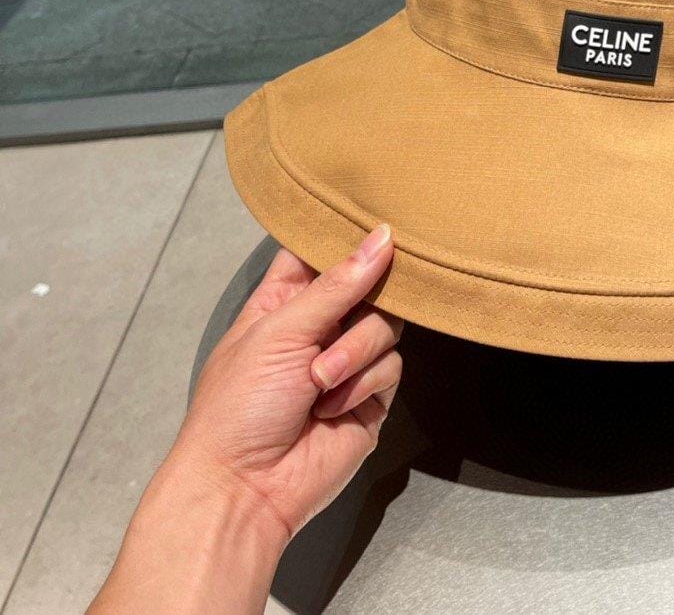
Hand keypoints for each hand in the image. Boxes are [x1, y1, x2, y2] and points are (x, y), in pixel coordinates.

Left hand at [175, 224, 402, 538]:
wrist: (246, 488)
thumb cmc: (240, 403)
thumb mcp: (281, 330)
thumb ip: (338, 283)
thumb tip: (384, 236)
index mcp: (285, 301)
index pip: (322, 252)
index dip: (345, 239)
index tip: (374, 228)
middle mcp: (320, 326)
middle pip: (369, 286)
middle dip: (358, 304)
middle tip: (340, 320)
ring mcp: (348, 361)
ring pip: (385, 326)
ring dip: (354, 353)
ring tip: (319, 382)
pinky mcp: (371, 397)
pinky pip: (391, 367)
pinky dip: (365, 384)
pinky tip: (333, 406)